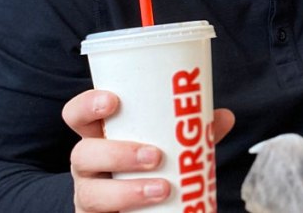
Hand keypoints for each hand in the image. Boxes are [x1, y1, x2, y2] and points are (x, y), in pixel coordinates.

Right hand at [63, 90, 235, 211]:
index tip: (113, 101)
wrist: (144, 209)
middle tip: (155, 155)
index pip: (78, 116)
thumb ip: (194, 132)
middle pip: (82, 154)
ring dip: (127, 192)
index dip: (87, 106)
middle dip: (117, 153)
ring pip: (90, 194)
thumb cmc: (153, 166)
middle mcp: (89, 165)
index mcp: (101, 136)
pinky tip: (153, 210)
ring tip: (162, 189)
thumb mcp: (170, 146)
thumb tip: (224, 117)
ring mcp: (89, 195)